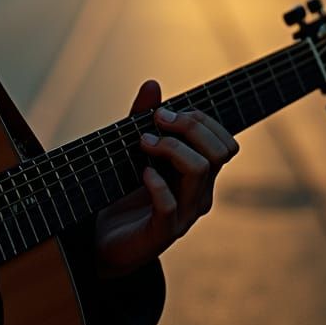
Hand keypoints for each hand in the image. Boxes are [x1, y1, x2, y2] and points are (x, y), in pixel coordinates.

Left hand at [94, 80, 238, 278]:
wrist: (101, 241)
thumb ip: (142, 117)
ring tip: (143, 143)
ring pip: (199, 171)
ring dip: (170, 147)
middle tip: (156, 122)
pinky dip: (156, 183)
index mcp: (200, 175)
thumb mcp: (132, 150)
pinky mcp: (161, 234)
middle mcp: (199, 195)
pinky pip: (170, 206)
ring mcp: (183, 215)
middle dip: (190, 126)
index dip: (199, 120)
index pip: (224, 142)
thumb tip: (153, 83)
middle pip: (220, 151)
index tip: (163, 113)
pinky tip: (142, 174)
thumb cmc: (122, 193)